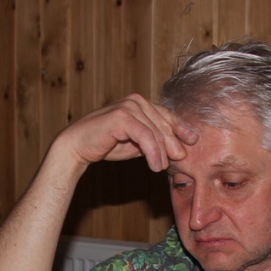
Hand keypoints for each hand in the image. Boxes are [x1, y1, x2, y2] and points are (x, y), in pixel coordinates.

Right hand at [51, 94, 197, 171]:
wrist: (78, 146)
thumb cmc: (106, 144)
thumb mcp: (135, 143)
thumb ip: (153, 141)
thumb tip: (176, 149)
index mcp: (140, 104)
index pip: (166, 115)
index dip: (181, 127)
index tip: (193, 140)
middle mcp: (135, 101)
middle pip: (163, 124)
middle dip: (173, 143)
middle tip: (180, 158)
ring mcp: (128, 107)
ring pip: (155, 132)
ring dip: (161, 152)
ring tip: (162, 168)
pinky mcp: (121, 117)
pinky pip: (144, 136)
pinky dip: (152, 152)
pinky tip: (155, 165)